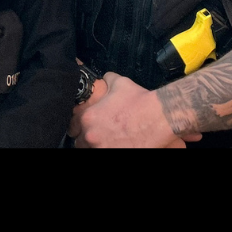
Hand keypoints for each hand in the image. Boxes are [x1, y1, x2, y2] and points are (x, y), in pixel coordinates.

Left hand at [74, 73, 201, 147]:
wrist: (159, 117)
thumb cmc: (140, 101)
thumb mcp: (120, 82)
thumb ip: (107, 79)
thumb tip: (105, 77)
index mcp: (88, 118)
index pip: (72, 127)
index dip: (79, 127)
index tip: (86, 127)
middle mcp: (91, 136)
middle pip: (80, 142)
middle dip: (87, 139)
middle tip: (98, 135)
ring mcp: (102, 148)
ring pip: (90, 150)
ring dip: (96, 145)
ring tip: (107, 142)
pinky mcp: (115, 155)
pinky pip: (105, 154)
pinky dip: (109, 149)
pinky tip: (117, 145)